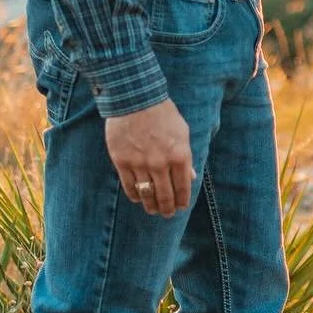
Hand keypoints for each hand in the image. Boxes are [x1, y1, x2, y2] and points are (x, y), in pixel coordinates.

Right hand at [105, 99, 193, 216]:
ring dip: (151, 206)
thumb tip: (191, 176)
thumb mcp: (182, 132)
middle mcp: (161, 163)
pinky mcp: (122, 162)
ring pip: (147, 195)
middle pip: (165, 196)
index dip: (182, 201)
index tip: (181, 206)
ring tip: (153, 210)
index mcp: (179, 155)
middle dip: (168, 209)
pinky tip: (138, 198)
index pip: (183, 187)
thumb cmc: (162, 113)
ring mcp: (140, 164)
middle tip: (167, 214)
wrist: (135, 99)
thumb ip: (186, 156)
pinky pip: (129, 186)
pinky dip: (135, 196)